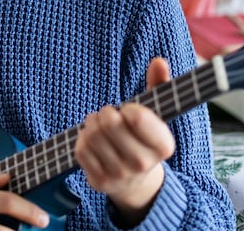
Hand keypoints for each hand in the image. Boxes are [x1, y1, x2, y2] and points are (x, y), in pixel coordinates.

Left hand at [74, 57, 175, 224]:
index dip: (129, 109)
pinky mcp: (100, 182)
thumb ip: (159, 85)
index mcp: (163, 146)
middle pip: (109, 123)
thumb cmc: (144, 138)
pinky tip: (92, 140)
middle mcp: (143, 164)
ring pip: (92, 135)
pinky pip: (80, 150)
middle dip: (105, 112)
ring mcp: (120, 175)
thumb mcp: (156, 114)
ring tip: (100, 125)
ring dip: (92, 123)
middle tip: (109, 114)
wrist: (136, 182)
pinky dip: (82, 139)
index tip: (130, 111)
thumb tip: (158, 61)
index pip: (137, 117)